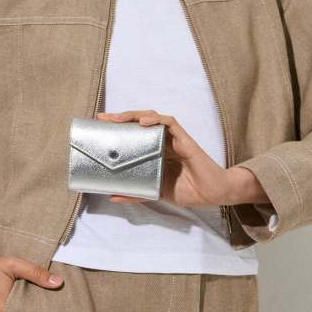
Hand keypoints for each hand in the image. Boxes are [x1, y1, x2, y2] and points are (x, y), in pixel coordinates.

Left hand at [96, 109, 231, 206]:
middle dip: (120, 117)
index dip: (117, 128)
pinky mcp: (184, 138)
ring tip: (118, 118)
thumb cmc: (187, 191)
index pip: (134, 133)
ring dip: (134, 114)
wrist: (210, 194)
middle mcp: (162, 141)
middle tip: (103, 118)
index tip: (100, 127)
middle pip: (139, 122)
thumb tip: (112, 196)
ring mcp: (173, 138)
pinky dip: (156, 119)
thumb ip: (136, 194)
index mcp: (154, 151)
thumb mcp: (154, 192)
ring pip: (152, 117)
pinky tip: (144, 121)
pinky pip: (170, 122)